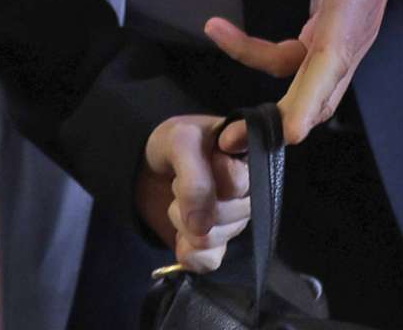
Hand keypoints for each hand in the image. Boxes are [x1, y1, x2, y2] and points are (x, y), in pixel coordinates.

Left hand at [139, 114, 251, 270]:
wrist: (152, 166)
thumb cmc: (174, 145)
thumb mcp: (180, 142)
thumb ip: (195, 179)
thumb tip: (201, 227)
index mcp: (247, 159)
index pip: (241, 178)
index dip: (223, 173)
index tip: (216, 152)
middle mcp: (251, 193)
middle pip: (228, 212)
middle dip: (193, 198)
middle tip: (181, 177)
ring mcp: (237, 221)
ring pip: (213, 237)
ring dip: (184, 220)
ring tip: (179, 198)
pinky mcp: (220, 245)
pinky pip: (208, 260)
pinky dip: (187, 249)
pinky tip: (181, 233)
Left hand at [203, 0, 402, 140]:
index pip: (335, 55)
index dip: (310, 95)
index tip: (288, 130)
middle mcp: (355, 21)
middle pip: (323, 87)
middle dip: (283, 120)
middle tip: (234, 140)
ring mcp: (345, 27)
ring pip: (310, 80)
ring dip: (271, 100)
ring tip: (225, 113)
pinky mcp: (333, 23)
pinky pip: (299, 58)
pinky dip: (263, 57)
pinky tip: (227, 34)